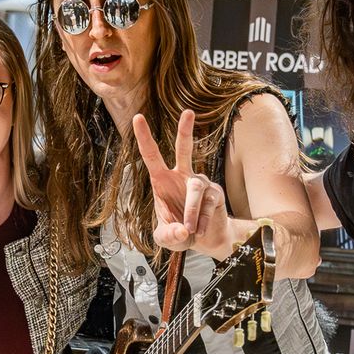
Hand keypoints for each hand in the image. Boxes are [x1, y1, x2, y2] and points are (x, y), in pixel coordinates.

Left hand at [132, 110, 227, 254]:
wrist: (207, 241)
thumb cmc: (181, 233)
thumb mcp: (167, 238)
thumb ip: (168, 235)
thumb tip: (182, 229)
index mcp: (163, 181)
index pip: (152, 156)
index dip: (145, 137)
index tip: (138, 118)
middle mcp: (182, 177)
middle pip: (184, 149)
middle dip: (185, 130)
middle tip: (188, 113)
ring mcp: (200, 183)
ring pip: (195, 189)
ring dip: (191, 212)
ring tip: (191, 229)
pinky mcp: (215, 193)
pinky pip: (208, 203)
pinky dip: (203, 220)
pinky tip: (201, 230)